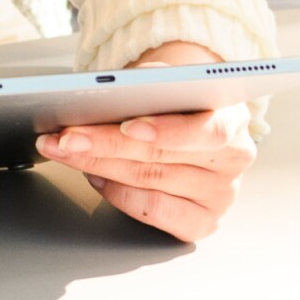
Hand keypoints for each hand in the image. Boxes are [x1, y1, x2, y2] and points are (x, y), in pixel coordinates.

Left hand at [36, 45, 256, 241]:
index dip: (168, 131)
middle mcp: (232, 161)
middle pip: (162, 158)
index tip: (128, 126)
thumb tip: (118, 86)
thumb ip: (151, 80)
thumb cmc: (177, 96)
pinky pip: (154, 212)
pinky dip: (119, 194)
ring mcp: (219, 196)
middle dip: (106, 145)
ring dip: (98, 166)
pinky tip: (95, 176)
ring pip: (149, 183)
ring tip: (66, 151)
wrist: (193, 115)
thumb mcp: (170, 77)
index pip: (208, 131)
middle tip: (66, 137)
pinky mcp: (202, 222)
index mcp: (233, 118)